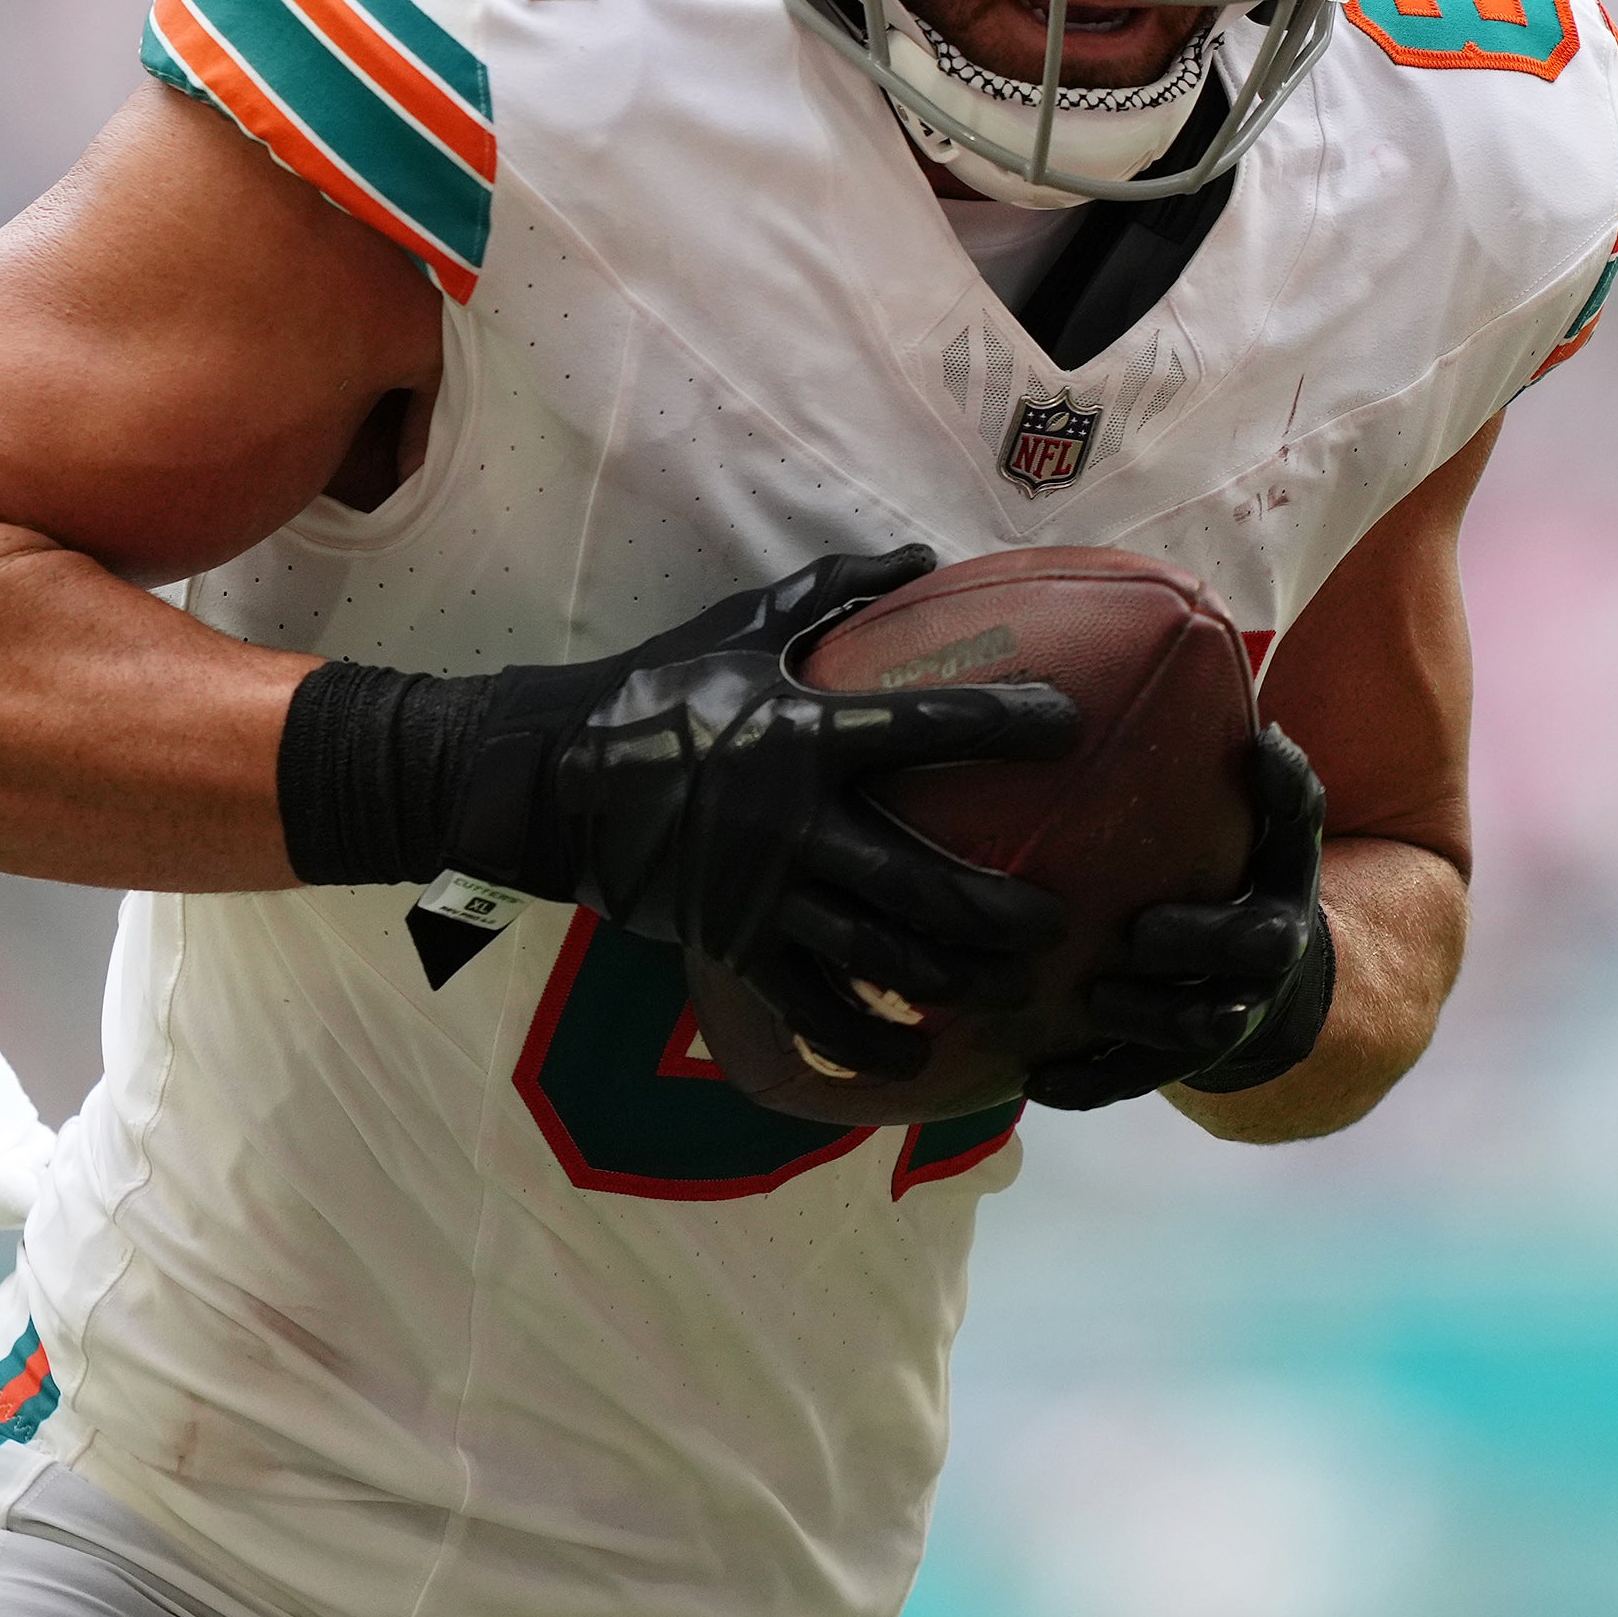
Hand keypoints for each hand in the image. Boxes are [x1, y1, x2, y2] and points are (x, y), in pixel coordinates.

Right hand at [277, 546, 1078, 1074]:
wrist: (548, 777)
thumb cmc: (656, 690)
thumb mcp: (741, 625)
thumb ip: (835, 592)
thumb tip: (924, 554)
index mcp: (804, 734)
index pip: (926, 726)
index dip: (1004, 724)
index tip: (1068, 724)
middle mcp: (794, 825)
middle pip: (922, 881)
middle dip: (1001, 910)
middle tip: (1060, 924)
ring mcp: (763, 896)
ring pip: (881, 959)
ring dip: (956, 983)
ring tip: (1013, 993)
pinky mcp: (734, 946)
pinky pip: (811, 1011)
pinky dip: (865, 1043)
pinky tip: (914, 1062)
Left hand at [1021, 724, 1334, 1109]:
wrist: (1255, 991)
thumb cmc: (1237, 885)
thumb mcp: (1261, 837)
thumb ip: (1265, 787)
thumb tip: (1261, 729)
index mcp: (1283, 882)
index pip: (1299, 833)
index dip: (1284, 793)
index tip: (1254, 755)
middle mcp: (1265, 958)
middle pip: (1251, 951)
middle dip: (1200, 939)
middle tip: (1143, 930)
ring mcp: (1222, 1016)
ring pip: (1191, 1029)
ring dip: (1141, 1015)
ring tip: (1092, 997)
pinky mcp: (1172, 1063)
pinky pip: (1130, 1080)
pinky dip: (1085, 1083)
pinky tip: (1035, 1080)